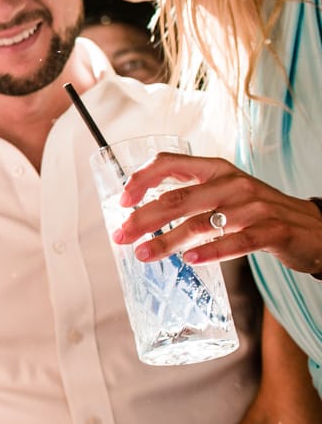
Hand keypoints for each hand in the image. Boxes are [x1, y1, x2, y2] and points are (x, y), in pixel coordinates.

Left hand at [115, 151, 321, 273]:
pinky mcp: (272, 231)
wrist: (313, 227)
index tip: (123, 201)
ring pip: (201, 223)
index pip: (170, 163)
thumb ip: (191, 196)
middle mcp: (233, 184)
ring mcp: (254, 207)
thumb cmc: (258, 212)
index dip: (142, 179)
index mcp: (217, 170)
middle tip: (121, 236)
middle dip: (143, 219)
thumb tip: (142, 212)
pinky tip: (191, 260)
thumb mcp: (224, 194)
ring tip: (144, 255)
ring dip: (167, 241)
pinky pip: (237, 242)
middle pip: (177, 199)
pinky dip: (211, 251)